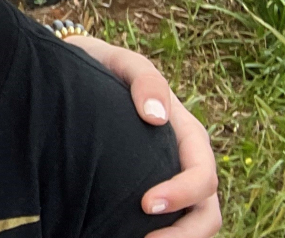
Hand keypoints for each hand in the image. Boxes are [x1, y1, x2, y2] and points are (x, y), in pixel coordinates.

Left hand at [66, 34, 220, 235]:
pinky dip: (162, 233)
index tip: (145, 204)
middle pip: (207, 211)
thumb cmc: (102, 67)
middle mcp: (185, 161)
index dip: (182, 194)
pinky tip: (129, 236)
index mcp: (188, 134)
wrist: (77, 72)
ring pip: (194, 223)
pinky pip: (168, 223)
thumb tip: (157, 117)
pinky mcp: (150, 190)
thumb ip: (144, 80)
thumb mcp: (122, 63)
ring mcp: (171, 179)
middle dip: (185, 233)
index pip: (202, 174)